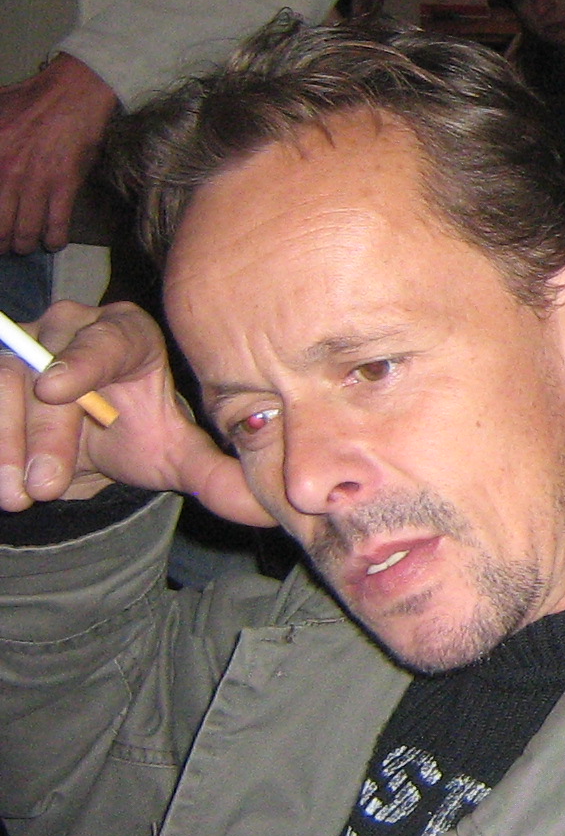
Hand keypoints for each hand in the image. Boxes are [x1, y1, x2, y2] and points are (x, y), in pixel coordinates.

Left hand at [0, 55, 118, 254]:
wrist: (72, 93)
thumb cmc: (26, 102)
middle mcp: (5, 176)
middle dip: (1, 244)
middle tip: (3, 246)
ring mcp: (36, 183)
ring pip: (25, 234)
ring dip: (24, 245)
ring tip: (25, 245)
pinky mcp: (65, 186)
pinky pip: (57, 226)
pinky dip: (54, 240)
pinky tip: (52, 242)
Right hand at [0, 301, 263, 522]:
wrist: (77, 447)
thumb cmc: (131, 433)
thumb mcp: (172, 454)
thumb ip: (215, 475)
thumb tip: (268, 508)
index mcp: (128, 334)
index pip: (110, 338)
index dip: (82, 360)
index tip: (56, 389)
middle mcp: (68, 328)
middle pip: (46, 369)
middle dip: (43, 433)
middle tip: (47, 485)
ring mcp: (19, 348)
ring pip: (2, 389)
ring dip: (5, 446)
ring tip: (18, 495)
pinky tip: (1, 484)